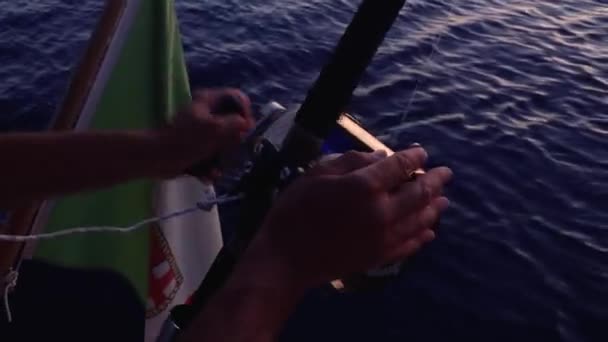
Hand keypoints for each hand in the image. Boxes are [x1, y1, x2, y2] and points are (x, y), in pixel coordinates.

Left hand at [162, 88, 253, 178]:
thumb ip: (236, 123)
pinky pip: (213, 157)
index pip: (237, 98)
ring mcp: (202, 132)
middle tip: (230, 149)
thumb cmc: (186, 140)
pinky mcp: (197, 148)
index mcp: (209, 101)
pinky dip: (212, 167)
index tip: (245, 129)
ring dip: (223, 158)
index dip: (245, 113)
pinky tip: (208, 174)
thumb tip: (248, 123)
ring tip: (216, 167)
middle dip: (234, 141)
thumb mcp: (215, 128)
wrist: (157, 159)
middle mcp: (207, 113)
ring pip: (225, 144)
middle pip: (233, 124)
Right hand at [243, 148, 452, 289]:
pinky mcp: (380, 257)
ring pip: (420, 220)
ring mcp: (384, 237)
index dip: (413, 157)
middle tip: (447, 174)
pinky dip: (422, 236)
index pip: (399, 166)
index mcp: (364, 186)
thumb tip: (381, 156)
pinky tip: (429, 232)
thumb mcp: (316, 174)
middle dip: (435, 181)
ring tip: (444, 201)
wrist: (285, 259)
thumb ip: (351, 161)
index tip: (421, 152)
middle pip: (418, 192)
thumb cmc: (294, 210)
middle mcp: (382, 211)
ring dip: (434, 208)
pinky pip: (410, 245)